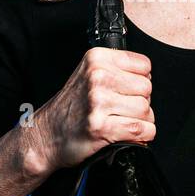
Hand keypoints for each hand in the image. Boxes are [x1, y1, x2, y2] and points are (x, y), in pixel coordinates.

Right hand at [27, 47, 154, 174]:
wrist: (46, 135)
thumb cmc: (71, 107)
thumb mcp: (88, 74)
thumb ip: (116, 69)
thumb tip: (148, 79)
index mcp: (96, 59)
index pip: (144, 66)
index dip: (140, 81)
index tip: (127, 91)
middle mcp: (97, 77)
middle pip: (147, 89)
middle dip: (141, 102)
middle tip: (122, 110)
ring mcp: (99, 102)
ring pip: (146, 110)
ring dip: (141, 121)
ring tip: (122, 122)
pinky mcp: (102, 127)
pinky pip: (141, 130)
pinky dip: (142, 136)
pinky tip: (126, 134)